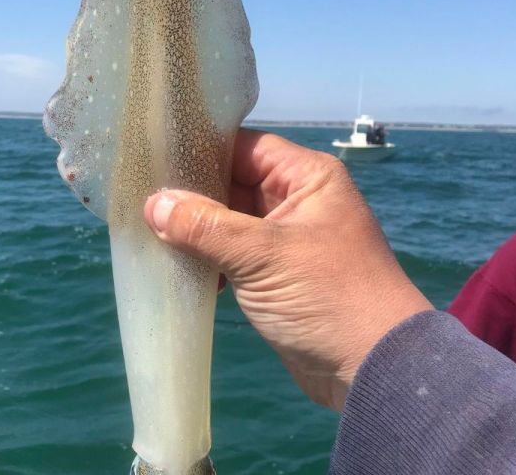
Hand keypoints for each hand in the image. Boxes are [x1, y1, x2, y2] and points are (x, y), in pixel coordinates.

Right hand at [143, 129, 432, 410]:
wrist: (373, 368)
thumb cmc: (327, 297)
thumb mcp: (262, 256)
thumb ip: (205, 227)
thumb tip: (153, 203)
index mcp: (307, 178)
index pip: (244, 148)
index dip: (201, 151)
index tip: (154, 158)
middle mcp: (297, 201)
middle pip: (233, 183)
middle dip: (192, 195)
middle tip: (141, 199)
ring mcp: (285, 239)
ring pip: (229, 221)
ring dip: (196, 230)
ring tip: (150, 232)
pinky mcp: (275, 274)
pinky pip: (232, 253)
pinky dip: (208, 258)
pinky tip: (178, 265)